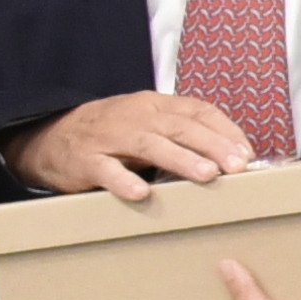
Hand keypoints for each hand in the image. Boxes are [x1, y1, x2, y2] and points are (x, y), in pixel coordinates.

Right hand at [15, 91, 259, 195]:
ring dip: (180, 159)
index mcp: (156, 106)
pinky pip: (106, 170)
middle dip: (213, 146)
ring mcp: (110, 137)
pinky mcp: (86, 160)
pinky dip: (123, 180)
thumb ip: (185, 136)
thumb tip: (233, 158)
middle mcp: (136, 116)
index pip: (199, 111)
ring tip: (207, 175)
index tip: (248, 154)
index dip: (225, 132)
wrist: (52, 137)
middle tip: (238, 167)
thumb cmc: (115, 135)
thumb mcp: (150, 125)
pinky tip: (141, 193)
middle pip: (181, 127)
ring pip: (149, 144)